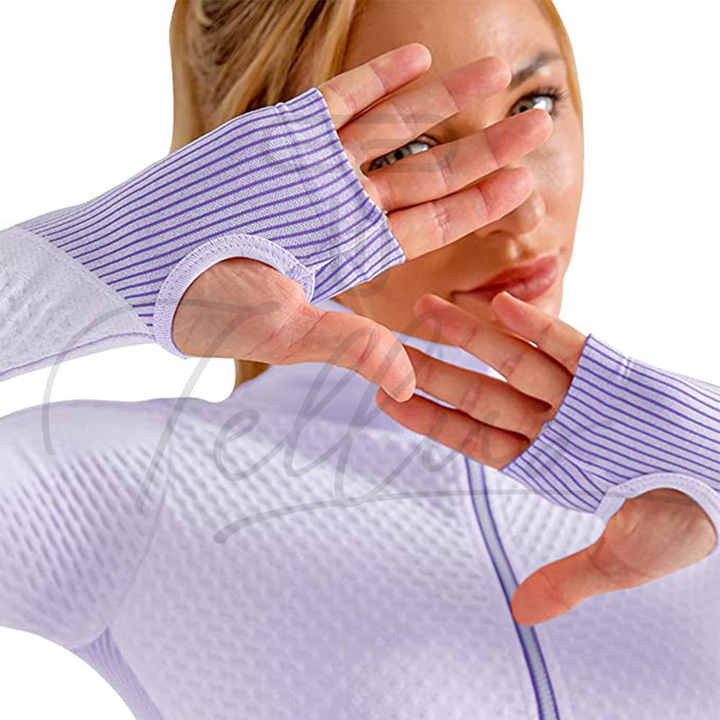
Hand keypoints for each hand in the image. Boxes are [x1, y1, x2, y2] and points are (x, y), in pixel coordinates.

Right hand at [172, 42, 552, 400]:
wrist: (146, 264)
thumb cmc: (207, 305)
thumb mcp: (283, 329)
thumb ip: (348, 344)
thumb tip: (404, 385)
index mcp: (353, 250)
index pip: (434, 224)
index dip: (482, 205)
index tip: (528, 185)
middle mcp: (345, 205)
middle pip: (431, 172)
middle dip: (487, 148)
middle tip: (539, 122)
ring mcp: (317, 167)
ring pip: (396, 128)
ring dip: (445, 100)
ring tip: (494, 74)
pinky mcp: (283, 135)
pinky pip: (341, 99)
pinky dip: (379, 78)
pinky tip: (419, 59)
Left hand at [375, 290, 716, 622]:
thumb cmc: (684, 521)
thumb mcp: (622, 560)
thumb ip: (570, 580)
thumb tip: (522, 615)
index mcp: (547, 464)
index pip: (474, 439)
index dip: (431, 420)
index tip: (389, 401)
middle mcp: (554, 425)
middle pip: (480, 395)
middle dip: (434, 373)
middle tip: (385, 347)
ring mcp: (580, 396)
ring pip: (513, 363)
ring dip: (471, 337)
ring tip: (427, 309)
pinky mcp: (614, 372)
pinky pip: (569, 344)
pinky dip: (537, 325)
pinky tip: (499, 305)